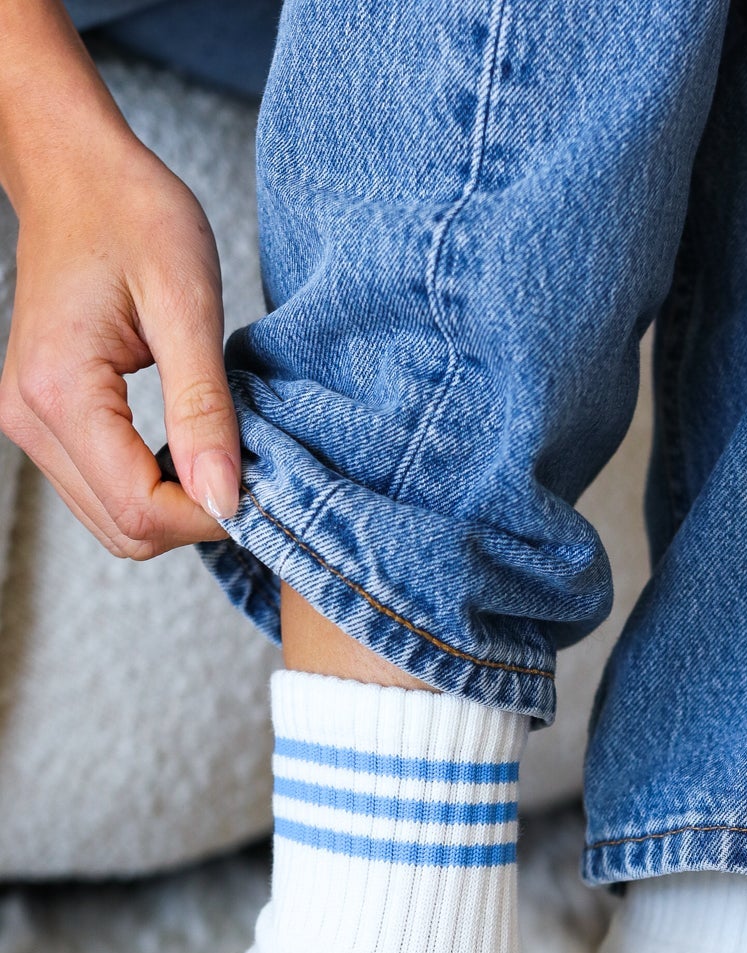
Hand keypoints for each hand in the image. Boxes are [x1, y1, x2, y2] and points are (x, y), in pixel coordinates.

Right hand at [0, 128, 239, 558]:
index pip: (140, 509)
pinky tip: (188, 446)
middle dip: (193, 518)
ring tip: (217, 452)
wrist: (76, 171)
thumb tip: (225, 498)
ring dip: (175, 508)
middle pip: (124, 530)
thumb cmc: (130, 212)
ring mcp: (30, 424)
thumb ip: (203, 406)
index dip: (209, 515)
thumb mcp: (187, 300)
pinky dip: (152, 488)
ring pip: (114, 521)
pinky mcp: (42, 421)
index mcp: (59, 391)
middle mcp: (30, 419)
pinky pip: (103, 491)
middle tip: (245, 467)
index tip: (259, 481)